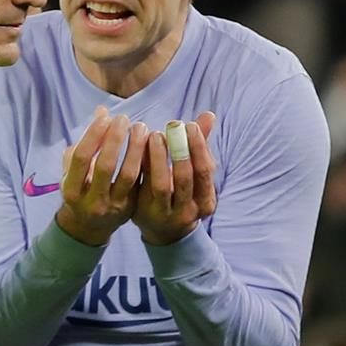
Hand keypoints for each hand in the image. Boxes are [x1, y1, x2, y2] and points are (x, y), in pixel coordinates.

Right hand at [53, 107, 146, 246]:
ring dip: (136, 148)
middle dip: (115, 139)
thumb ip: (85, 143)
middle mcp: (90, 201)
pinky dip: (146, 161)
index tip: (105, 117)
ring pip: (128, 175)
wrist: (89, 227)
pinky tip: (151, 144)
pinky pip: (142, 181)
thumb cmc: (80, 190)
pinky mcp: (131, 208)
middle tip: (124, 119)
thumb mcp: (73, 171)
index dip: (93, 135)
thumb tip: (101, 111)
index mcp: (70, 190)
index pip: (81, 158)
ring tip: (141, 127)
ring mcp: (112, 207)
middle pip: (105, 166)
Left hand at [131, 111, 217, 244]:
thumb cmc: (182, 193)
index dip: (199, 148)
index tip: (189, 126)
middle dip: (180, 150)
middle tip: (172, 126)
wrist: (163, 230)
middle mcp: (188, 211)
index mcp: (206, 202)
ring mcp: (164, 215)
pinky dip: (141, 168)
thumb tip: (209, 115)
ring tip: (153, 135)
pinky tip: (137, 149)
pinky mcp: (142, 214)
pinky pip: (141, 188)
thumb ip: (200, 147)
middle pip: (186, 178)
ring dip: (158, 158)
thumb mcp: (195, 175)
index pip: (205, 172)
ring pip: (162, 185)